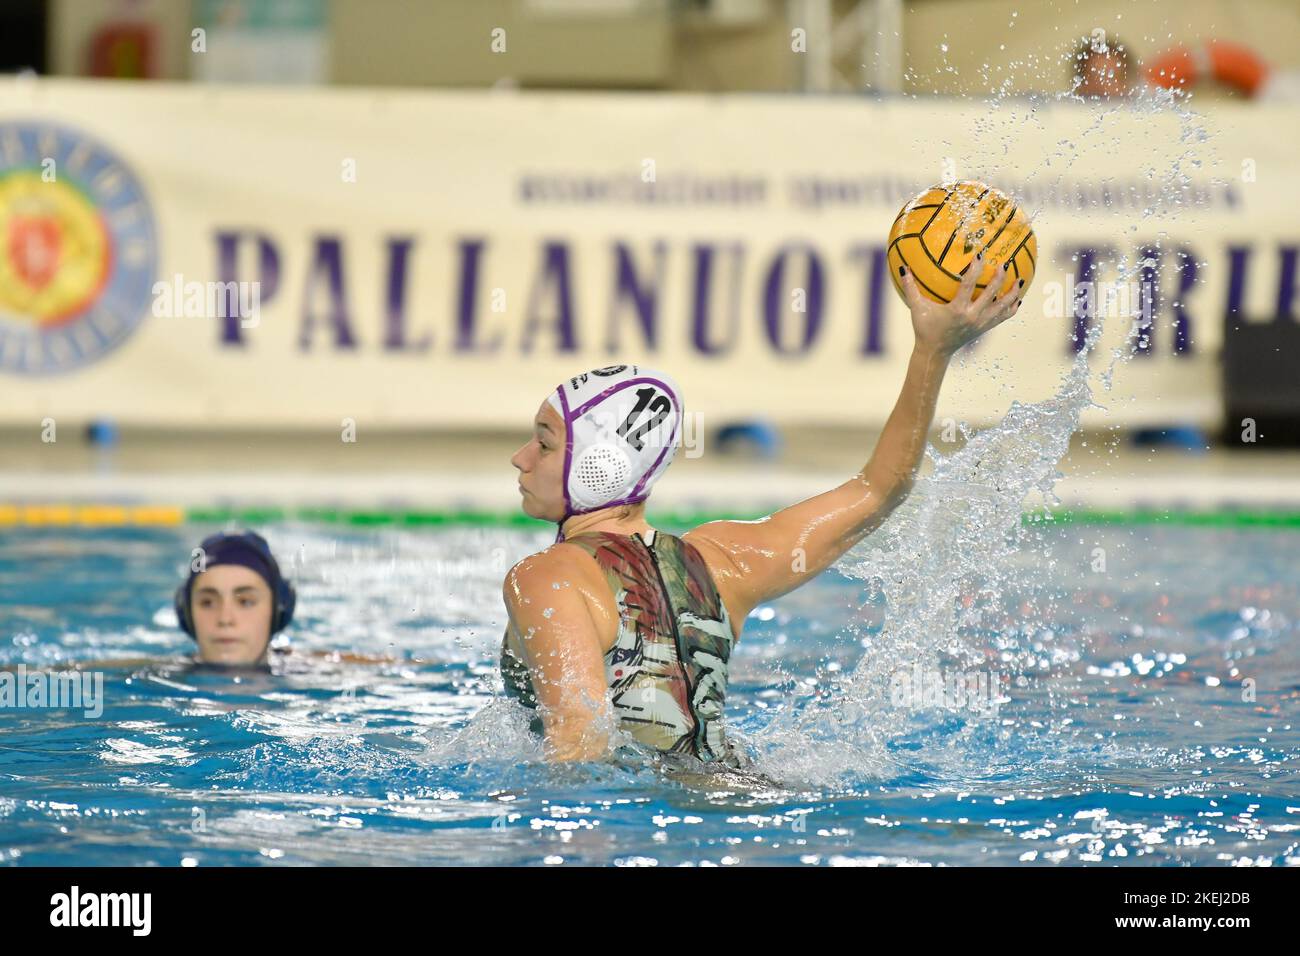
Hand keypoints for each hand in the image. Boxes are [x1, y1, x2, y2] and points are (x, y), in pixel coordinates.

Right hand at [899, 254, 1025, 357]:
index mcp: (957, 310)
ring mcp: (980, 323)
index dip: (976, 269)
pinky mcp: (985, 328)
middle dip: (999, 278)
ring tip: (1019, 279)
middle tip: (1004, 263)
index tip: (981, 254)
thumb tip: (903, 266)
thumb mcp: (916, 308)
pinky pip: (1002, 317)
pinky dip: (1011, 308)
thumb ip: (910, 288)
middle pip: (991, 294)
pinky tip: (1017, 298)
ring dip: (1012, 293)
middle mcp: (972, 316)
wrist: (935, 352)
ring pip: (1002, 307)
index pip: (969, 285)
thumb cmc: (924, 328)